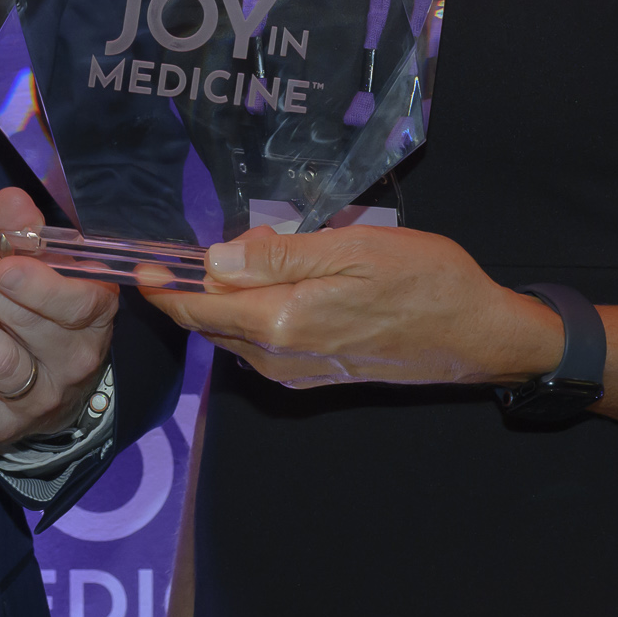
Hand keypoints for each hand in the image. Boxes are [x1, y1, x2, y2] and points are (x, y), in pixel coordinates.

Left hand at [0, 188, 118, 445]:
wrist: (62, 389)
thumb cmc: (52, 308)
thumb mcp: (53, 266)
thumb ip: (29, 232)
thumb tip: (7, 202)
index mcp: (92, 315)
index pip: (76, 303)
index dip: (40, 286)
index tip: (2, 263)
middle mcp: (69, 360)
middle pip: (21, 321)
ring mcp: (34, 399)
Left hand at [141, 224, 563, 389]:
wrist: (477, 334)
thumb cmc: (423, 281)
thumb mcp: (352, 249)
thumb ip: (279, 256)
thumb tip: (216, 260)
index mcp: (283, 322)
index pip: (200, 309)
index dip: (165, 288)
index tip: (141, 265)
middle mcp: (280, 357)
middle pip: (214, 321)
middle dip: (201, 284)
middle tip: (216, 242)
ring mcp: (298, 371)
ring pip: (238, 332)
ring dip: (232, 296)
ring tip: (255, 252)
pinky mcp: (317, 374)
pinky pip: (265, 343)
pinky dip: (256, 312)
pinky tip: (282, 282)